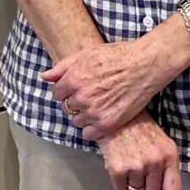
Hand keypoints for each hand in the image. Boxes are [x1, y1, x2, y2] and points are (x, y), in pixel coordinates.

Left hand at [43, 24, 189, 140]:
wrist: (144, 65)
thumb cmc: (118, 56)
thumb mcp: (87, 54)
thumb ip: (63, 67)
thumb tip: (45, 77)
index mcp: (74, 79)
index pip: (57, 93)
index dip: (66, 90)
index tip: (76, 89)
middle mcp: (81, 97)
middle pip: (66, 107)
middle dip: (75, 102)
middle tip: (90, 96)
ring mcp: (94, 111)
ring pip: (76, 121)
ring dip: (83, 115)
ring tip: (98, 106)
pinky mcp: (108, 123)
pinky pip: (89, 134)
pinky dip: (92, 129)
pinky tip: (101, 118)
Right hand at [97, 116, 181, 189]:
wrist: (117, 115)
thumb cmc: (141, 131)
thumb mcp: (161, 146)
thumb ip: (164, 171)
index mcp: (170, 158)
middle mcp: (155, 163)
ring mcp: (137, 166)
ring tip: (130, 174)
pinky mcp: (118, 168)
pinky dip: (120, 186)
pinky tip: (120, 169)